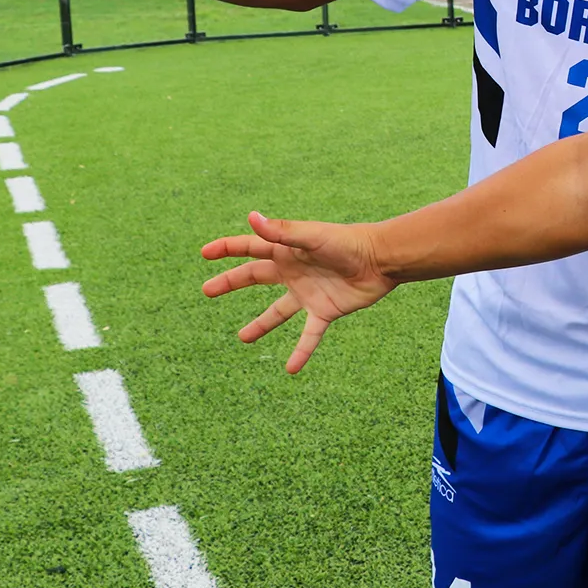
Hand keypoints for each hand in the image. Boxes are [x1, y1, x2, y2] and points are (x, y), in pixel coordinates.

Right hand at [201, 211, 396, 372]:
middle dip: (231, 282)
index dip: (227, 248)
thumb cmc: (348, 242)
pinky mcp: (325, 311)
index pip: (250, 248)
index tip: (205, 253)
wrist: (382, 260)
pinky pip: (309, 336)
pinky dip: (300, 352)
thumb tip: (252, 217)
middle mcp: (294, 271)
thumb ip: (282, 231)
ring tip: (243, 338)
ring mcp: (308, 293)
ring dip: (261, 325)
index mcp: (287, 250)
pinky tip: (290, 369)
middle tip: (207, 290)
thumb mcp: (312, 236)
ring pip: (278, 312)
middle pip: (255, 277)